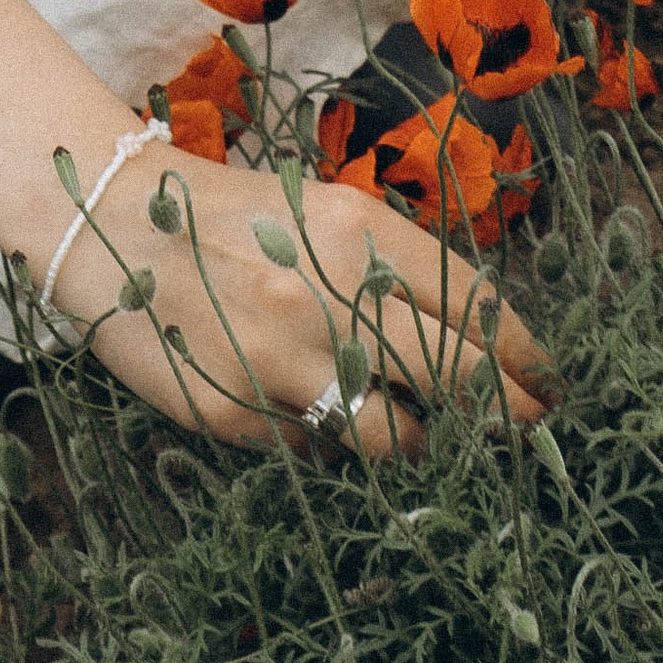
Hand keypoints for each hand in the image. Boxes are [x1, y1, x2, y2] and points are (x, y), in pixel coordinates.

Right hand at [42, 137, 550, 458]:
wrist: (115, 227)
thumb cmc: (236, 218)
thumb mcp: (324, 213)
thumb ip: (392, 265)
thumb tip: (470, 335)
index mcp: (360, 232)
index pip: (471, 301)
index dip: (520, 351)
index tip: (547, 381)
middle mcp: (331, 295)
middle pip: (456, 374)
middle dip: (507, 411)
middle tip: (532, 430)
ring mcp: (285, 360)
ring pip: (398, 435)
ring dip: (422, 441)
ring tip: (420, 434)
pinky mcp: (242, 414)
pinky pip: (319, 449)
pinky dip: (333, 440)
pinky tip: (319, 415)